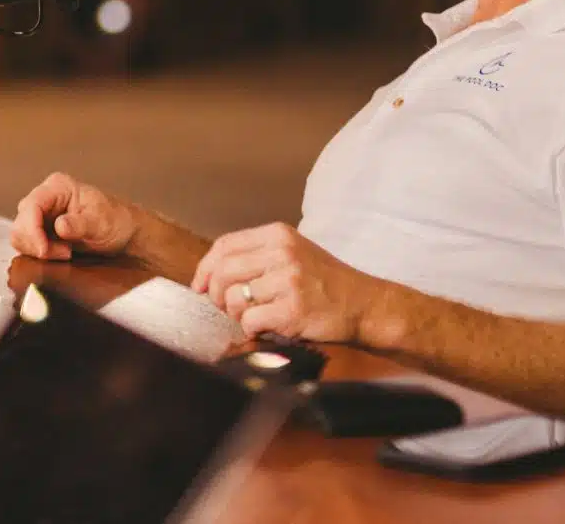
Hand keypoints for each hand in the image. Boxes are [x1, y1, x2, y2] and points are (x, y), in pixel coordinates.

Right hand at [11, 172, 138, 259]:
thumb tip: (59, 226)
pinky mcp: (40, 230)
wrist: (124, 233)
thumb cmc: (116, 221)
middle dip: (37, 243)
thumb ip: (80, 224)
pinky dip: (40, 253)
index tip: (44, 251)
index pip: (31, 206)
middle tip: (64, 253)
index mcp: (57, 187)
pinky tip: (60, 253)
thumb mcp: (101, 222)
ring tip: (65, 252)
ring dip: (38, 250)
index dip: (32, 230)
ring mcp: (41, 214)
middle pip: (21, 222)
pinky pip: (27, 244)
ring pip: (20, 235)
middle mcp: (44, 197)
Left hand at [192, 222, 384, 342]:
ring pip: (233, 298)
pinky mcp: (293, 309)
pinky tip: (265, 328)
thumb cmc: (325, 282)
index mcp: (278, 235)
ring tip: (253, 317)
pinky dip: (251, 329)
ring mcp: (288, 280)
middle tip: (226, 308)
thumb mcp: (293, 252)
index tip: (199, 286)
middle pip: (223, 271)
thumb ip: (257, 256)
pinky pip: (251, 320)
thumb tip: (210, 274)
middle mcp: (282, 253)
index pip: (224, 246)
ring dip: (236, 314)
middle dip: (216, 294)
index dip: (205, 268)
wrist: (365, 304)